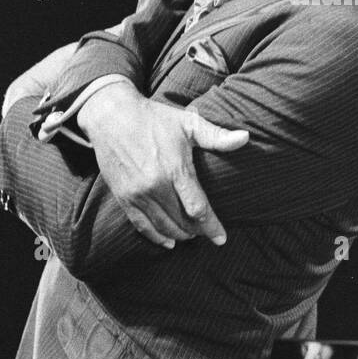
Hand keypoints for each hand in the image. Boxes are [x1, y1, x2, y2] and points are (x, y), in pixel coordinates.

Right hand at [77, 82, 248, 248]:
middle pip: (182, 221)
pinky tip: (168, 242)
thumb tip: (245, 138)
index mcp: (175, 169)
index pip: (198, 208)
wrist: (112, 116)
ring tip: (191, 235)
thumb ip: (216, 136)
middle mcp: (156, 186)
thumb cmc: (155, 118)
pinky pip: (142, 225)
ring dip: (180, 235)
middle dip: (198, 231)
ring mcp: (138, 194)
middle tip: (208, 233)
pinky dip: (156, 237)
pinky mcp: (124, 197)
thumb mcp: (188, 123)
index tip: (222, 238)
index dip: (212, 226)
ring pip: (164, 227)